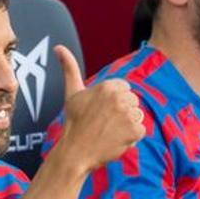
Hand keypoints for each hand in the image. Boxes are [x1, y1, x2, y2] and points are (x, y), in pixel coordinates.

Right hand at [51, 45, 145, 173]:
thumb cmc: (74, 122)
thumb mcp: (72, 92)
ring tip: (109, 131)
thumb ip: (69, 67)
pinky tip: (115, 140)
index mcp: (108, 86)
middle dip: (122, 112)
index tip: (101, 111)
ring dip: (127, 125)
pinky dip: (131, 138)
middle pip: (133, 101)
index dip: (114, 101)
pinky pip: (141, 131)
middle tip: (104, 123)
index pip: (125, 89)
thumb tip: (58, 46)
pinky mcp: (135, 131)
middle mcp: (119, 98)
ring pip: (138, 116)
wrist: (76, 152)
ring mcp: (128, 114)